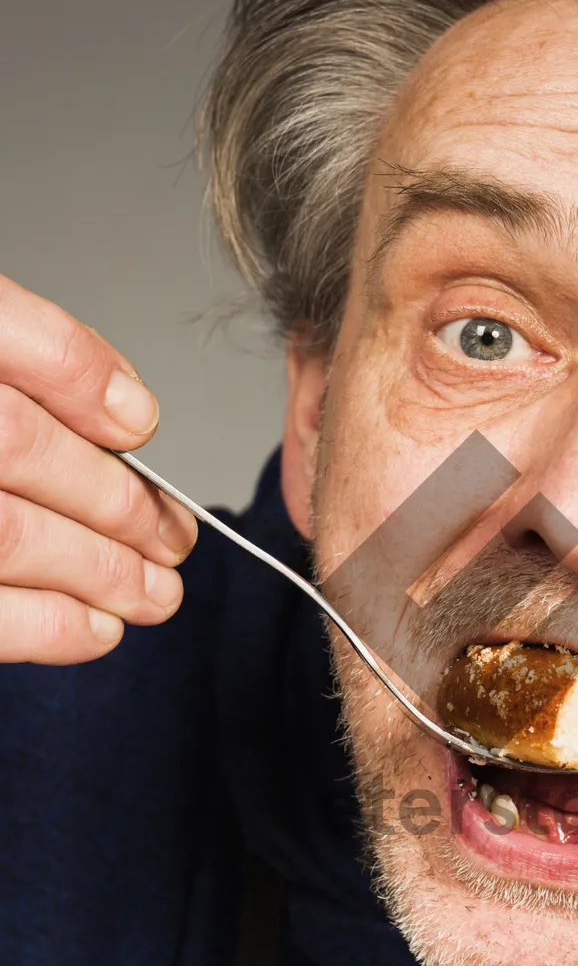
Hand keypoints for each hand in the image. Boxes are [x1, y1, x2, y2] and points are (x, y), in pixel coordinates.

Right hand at [0, 274, 196, 660]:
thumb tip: (125, 407)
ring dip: (98, 570)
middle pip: (15, 444)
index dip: (82, 378)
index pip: (5, 336)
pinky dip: (44, 626)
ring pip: (6, 533)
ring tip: (153, 591)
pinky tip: (94, 630)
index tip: (138, 422)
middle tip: (172, 533)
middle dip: (115, 498)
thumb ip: (20, 351)